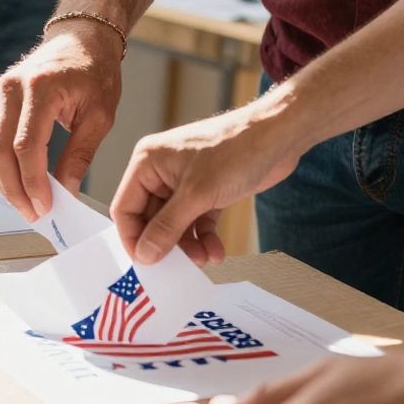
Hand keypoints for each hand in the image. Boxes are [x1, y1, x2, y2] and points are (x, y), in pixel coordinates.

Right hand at [0, 19, 121, 221]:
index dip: (32, 182)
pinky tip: (18, 183)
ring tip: (25, 204)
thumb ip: (79, 155)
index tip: (45, 207)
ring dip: (4, 182)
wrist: (80, 38)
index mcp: (41, 88)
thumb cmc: (95, 72)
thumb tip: (64, 192)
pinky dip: (1, 167)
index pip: (26, 146)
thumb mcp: (100, 115)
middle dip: (14, 189)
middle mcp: (12, 89)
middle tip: (32, 214)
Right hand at [112, 98, 302, 265]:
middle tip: (177, 266)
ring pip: (175, 224)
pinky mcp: (206, 190)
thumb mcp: (196, 195)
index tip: (145, 263)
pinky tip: (215, 251)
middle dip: (166, 243)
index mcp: (147, 163)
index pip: (125, 208)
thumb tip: (144, 254)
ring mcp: (184, 182)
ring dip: (187, 244)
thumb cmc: (235, 152)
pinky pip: (196, 221)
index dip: (133, 237)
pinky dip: (204, 237)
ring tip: (203, 258)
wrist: (278, 137)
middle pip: (150, 219)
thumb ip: (166, 227)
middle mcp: (161, 172)